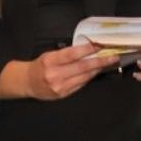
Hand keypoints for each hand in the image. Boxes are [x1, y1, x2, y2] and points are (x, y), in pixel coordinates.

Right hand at [0, 43, 114, 100]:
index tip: (101, 46)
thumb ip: (67, 53)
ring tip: (108, 63)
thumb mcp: (50, 55)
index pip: (73, 54)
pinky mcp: (63, 94)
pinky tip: (96, 71)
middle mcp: (54, 74)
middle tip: (113, 56)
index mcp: (50, 61)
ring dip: (98, 69)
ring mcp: (59, 86)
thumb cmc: (41, 65)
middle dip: (100, 61)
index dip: (89, 49)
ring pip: (84, 77)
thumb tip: (88, 48)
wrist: (27, 82)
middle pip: (82, 67)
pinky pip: (81, 85)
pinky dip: (90, 77)